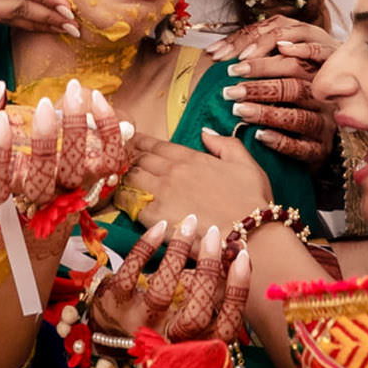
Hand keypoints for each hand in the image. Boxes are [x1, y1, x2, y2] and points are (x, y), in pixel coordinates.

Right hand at [0, 81, 130, 238]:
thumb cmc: (11, 141)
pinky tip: (96, 99)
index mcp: (8, 183)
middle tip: (43, 105)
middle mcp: (39, 190)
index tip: (1, 120)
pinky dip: (108, 129)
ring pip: (76, 170)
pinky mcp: (99, 170)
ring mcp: (71, 183)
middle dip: (43, 145)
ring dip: (76, 129)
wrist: (47, 151)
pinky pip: (112, 159)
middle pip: (40, 185)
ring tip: (72, 91)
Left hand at [92, 216, 252, 340]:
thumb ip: (218, 282)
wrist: (112, 325)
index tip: (243, 256)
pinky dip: (145, 247)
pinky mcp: (113, 304)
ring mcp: (138, 323)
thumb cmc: (165, 311)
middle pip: (196, 315)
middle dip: (208, 272)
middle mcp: (168, 339)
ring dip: (178, 253)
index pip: (226, 327)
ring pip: (162, 292)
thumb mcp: (193, 301)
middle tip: (214, 235)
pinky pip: (130, 274)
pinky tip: (161, 227)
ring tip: (190, 223)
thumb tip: (237, 249)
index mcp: (194, 343)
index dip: (238, 292)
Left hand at [125, 129, 274, 234]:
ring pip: (130, 177)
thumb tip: (204, 132)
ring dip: (122, 177)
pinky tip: (118, 200)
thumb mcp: (245, 163)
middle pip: (138, 159)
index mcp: (191, 157)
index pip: (156, 145)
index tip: (130, 141)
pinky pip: (128, 202)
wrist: (249, 235)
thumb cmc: (252, 201)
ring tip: (115, 178)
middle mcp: (171, 171)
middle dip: (128, 158)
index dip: (140, 142)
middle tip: (117, 159)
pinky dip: (121, 198)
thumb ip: (223, 143)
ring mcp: (161, 193)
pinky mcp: (154, 217)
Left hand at [205, 18, 337, 163]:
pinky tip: (259, 136)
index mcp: (314, 80)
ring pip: (298, 117)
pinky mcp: (320, 151)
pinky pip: (301, 147)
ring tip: (239, 111)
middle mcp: (321, 101)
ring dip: (266, 114)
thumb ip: (264, 73)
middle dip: (260, 89)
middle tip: (231, 92)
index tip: (234, 69)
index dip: (262, 65)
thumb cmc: (290, 111)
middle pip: (294, 89)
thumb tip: (228, 61)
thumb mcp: (282, 88)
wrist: (315, 149)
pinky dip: (279, 141)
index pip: (292, 65)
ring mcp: (322, 127)